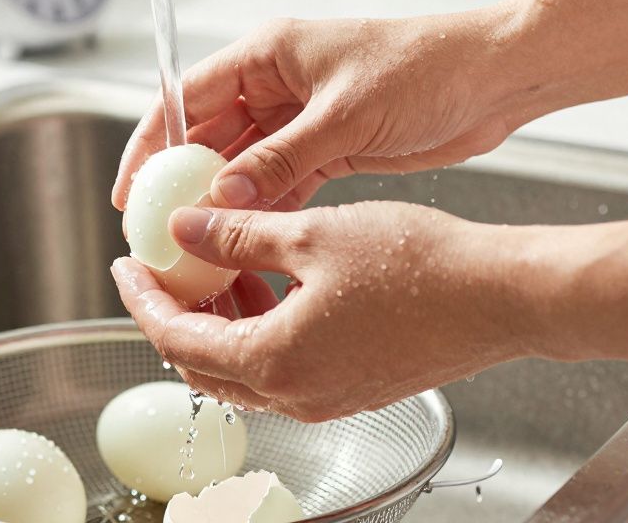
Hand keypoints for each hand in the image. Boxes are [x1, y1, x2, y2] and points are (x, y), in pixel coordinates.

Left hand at [110, 201, 540, 421]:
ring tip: (222, 261)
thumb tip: (184, 232)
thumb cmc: (420, 265)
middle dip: (176, 312)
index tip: (125, 266)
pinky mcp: (354, 386)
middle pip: (204, 361)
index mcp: (274, 360)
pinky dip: (261, 327)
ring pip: (244, 365)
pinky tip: (273, 281)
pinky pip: (283, 365)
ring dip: (221, 318)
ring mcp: (326, 396)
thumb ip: (237, 237)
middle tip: (165, 266)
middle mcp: (295, 394)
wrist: (502, 296)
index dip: (142, 298)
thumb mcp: (311, 234)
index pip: (176, 336)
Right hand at [112, 12, 528, 212]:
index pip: (187, 98)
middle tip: (159, 230)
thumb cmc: (425, 68)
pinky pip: (280, 181)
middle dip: (182, 181)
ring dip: (223, 201)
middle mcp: (277, 84)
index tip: (130, 188)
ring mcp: (302, 118)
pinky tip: (246, 238)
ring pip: (243, 164)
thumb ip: (280, 159)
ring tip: (198, 245)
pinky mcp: (329, 147)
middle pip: (209, 135)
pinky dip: (264, 208)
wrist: (492, 78)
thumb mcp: (343, 116)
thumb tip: (221, 197)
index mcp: (268, 54)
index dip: (151, 143)